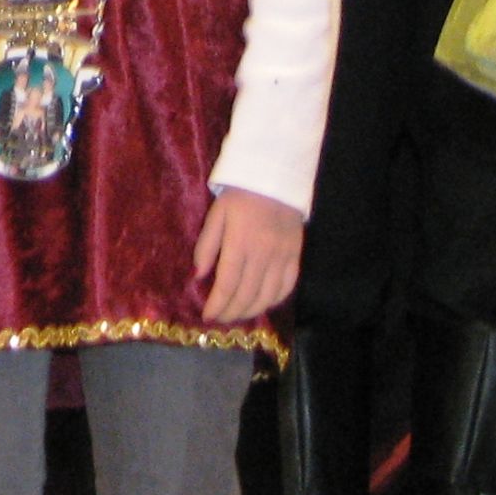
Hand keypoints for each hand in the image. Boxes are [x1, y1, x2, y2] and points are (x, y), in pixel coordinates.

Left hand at [192, 189, 303, 323]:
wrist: (276, 176)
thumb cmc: (241, 194)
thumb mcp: (217, 214)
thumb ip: (207, 246)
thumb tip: (199, 276)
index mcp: (240, 243)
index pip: (227, 284)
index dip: (217, 305)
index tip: (207, 316)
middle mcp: (263, 254)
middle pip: (246, 295)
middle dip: (231, 312)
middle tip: (221, 318)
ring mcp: (282, 257)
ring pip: (267, 296)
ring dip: (251, 311)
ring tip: (238, 314)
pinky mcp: (296, 255)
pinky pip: (287, 286)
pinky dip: (275, 300)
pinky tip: (263, 303)